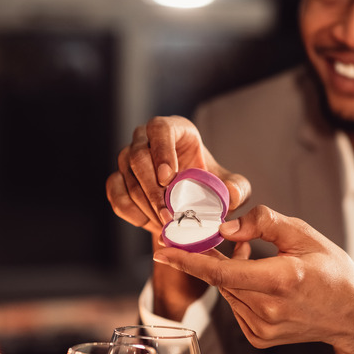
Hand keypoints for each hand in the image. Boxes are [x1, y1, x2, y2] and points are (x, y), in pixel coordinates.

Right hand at [106, 116, 249, 235]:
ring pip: (126, 177)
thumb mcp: (229, 186)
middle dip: (153, 189)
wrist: (188, 201)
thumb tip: (231, 193)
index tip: (168, 178)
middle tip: (169, 214)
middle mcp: (145, 139)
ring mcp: (127, 158)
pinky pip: (116, 194)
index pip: (160, 129)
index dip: (162, 151)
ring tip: (165, 224)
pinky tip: (150, 222)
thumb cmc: (207, 184)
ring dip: (145, 204)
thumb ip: (237, 188)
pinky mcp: (118, 179)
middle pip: (138, 156)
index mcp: (173, 129)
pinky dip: (132, 212)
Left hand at [153, 205, 353, 353]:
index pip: (221, 270)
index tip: (162, 248)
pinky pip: (235, 305)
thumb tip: (225, 228)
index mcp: (281, 280)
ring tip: (248, 252)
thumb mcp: (302, 233)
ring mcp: (262, 328)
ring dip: (226, 270)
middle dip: (206, 255)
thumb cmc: (331, 269)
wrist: (353, 315)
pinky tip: (256, 276)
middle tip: (199, 235)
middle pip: (219, 278)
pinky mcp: (259, 338)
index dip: (188, 259)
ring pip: (226, 291)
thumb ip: (262, 223)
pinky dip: (237, 287)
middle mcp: (268, 309)